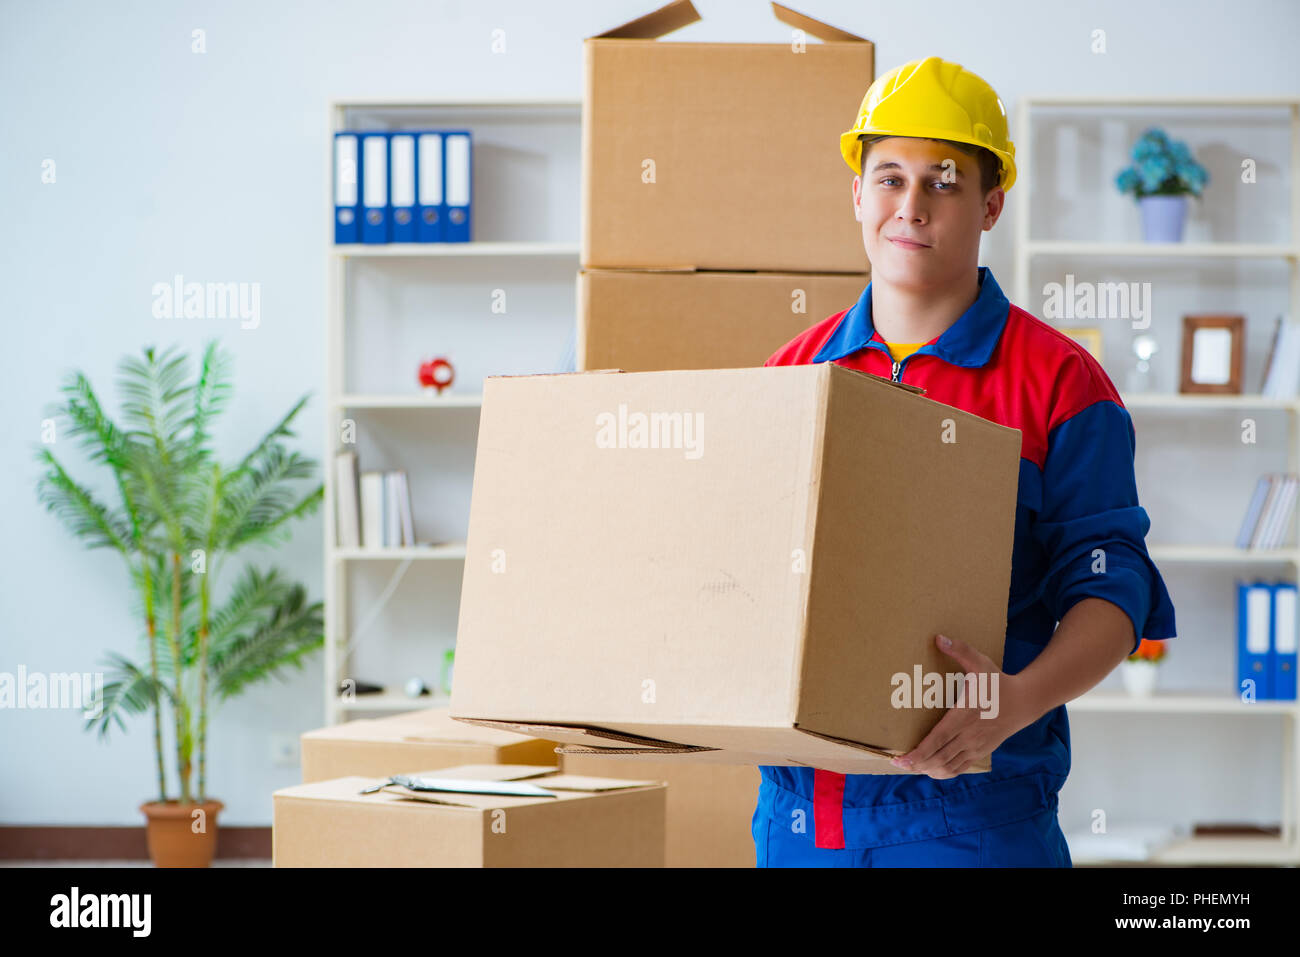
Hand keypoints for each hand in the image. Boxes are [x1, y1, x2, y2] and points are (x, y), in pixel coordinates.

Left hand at [889, 633, 1037, 779]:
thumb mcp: (981, 664)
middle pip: (939, 758)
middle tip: (897, 763)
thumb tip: (939, 638)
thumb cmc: (999, 683)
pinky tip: (931, 769)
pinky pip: (960, 768)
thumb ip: (960, 651)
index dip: (919, 752)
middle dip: (917, 764)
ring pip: (948, 767)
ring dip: (928, 769)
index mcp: (964, 716)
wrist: (1024, 702)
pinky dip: (944, 772)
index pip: (937, 739)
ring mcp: (976, 747)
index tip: (901, 759)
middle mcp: (969, 736)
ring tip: (911, 766)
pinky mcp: (981, 752)